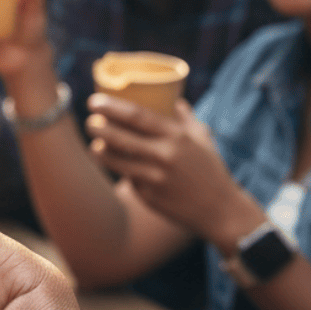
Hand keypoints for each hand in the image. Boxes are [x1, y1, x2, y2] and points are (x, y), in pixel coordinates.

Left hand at [87, 95, 255, 244]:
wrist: (221, 211)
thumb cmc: (210, 169)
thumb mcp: (202, 139)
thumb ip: (185, 118)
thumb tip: (174, 98)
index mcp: (177, 136)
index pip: (138, 116)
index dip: (112, 107)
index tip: (94, 100)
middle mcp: (165, 155)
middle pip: (121, 138)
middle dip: (99, 127)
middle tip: (89, 121)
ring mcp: (155, 178)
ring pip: (117, 161)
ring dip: (100, 151)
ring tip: (94, 144)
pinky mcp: (149, 197)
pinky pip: (127, 179)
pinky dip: (118, 170)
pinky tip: (112, 164)